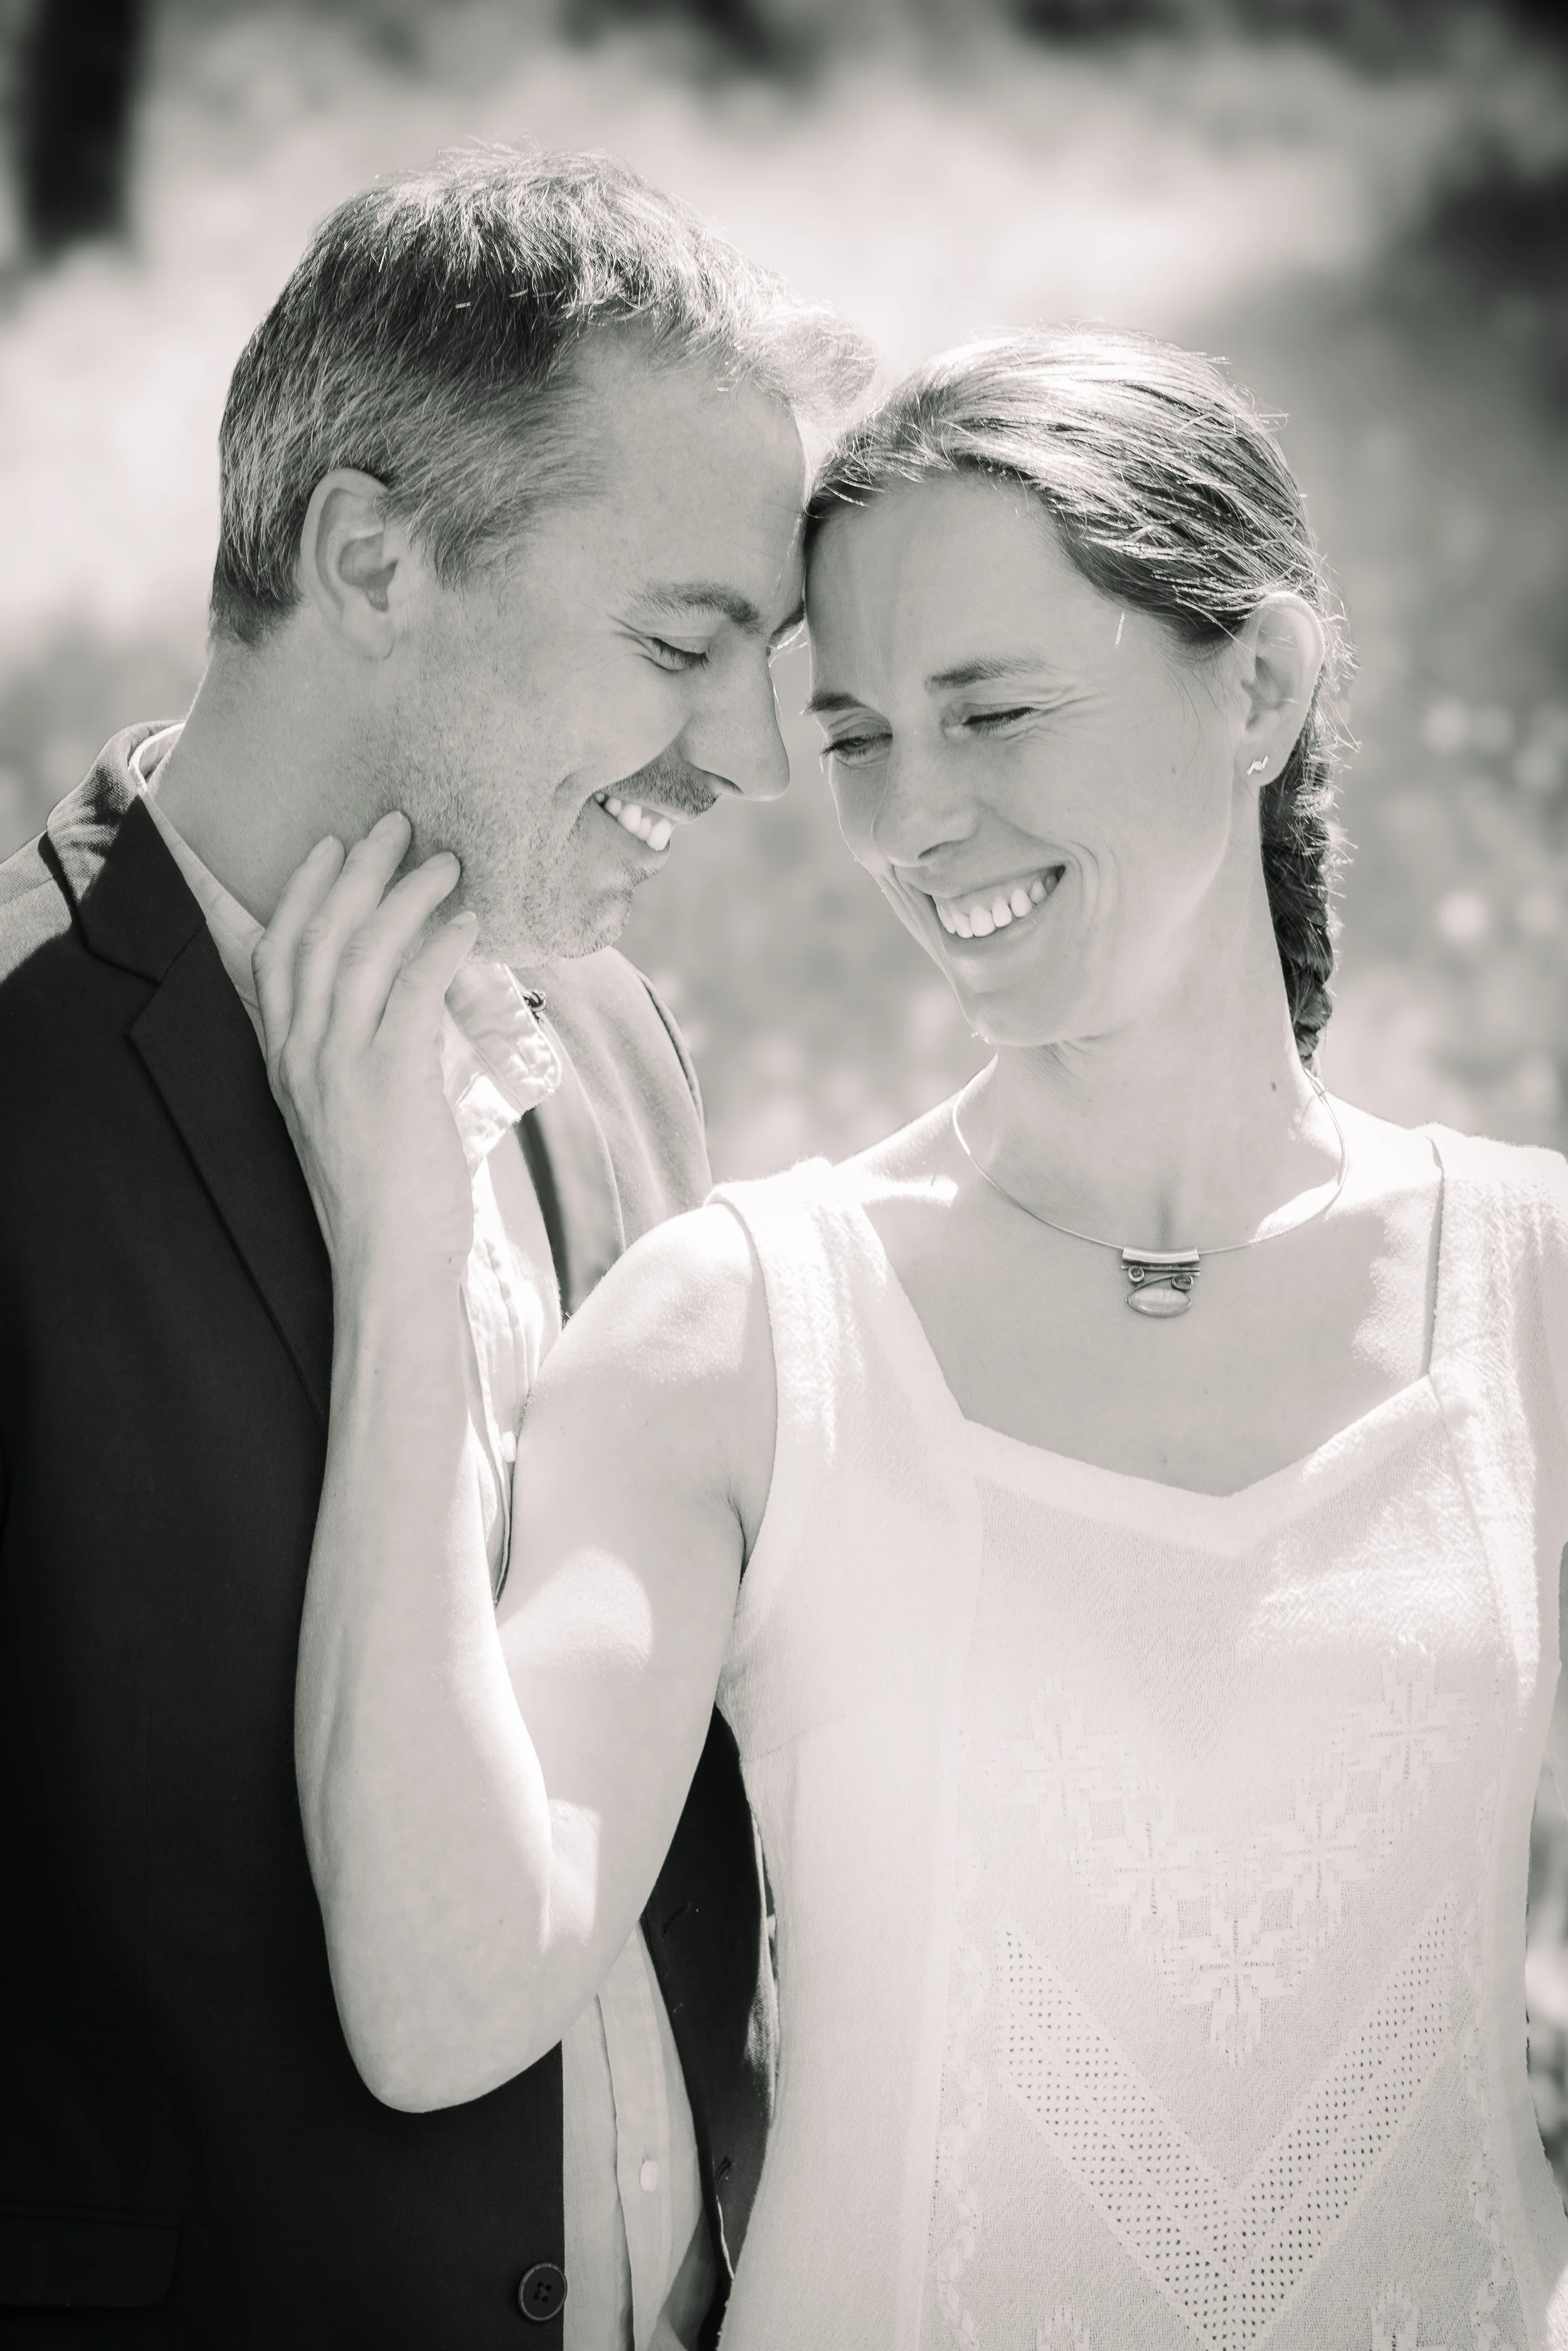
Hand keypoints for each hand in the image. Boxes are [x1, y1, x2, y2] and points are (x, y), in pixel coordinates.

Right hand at [254, 812, 477, 1284]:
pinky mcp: (388, 1078)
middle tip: (395, 826)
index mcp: (286, 1061)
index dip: (302, 893)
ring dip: (405, 896)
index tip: (328, 847)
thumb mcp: (358, 1117)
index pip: (276, 955)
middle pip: (317, 934)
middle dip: (356, 871)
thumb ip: (371, 1060)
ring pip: (362, 951)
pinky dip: (439, 947)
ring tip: (444, 862)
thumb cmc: (388, 1200)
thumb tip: (415, 1009)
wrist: (388, 1265)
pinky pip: (411, 989)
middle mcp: (301, 1055)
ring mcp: (339, 1064)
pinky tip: (466, 924)